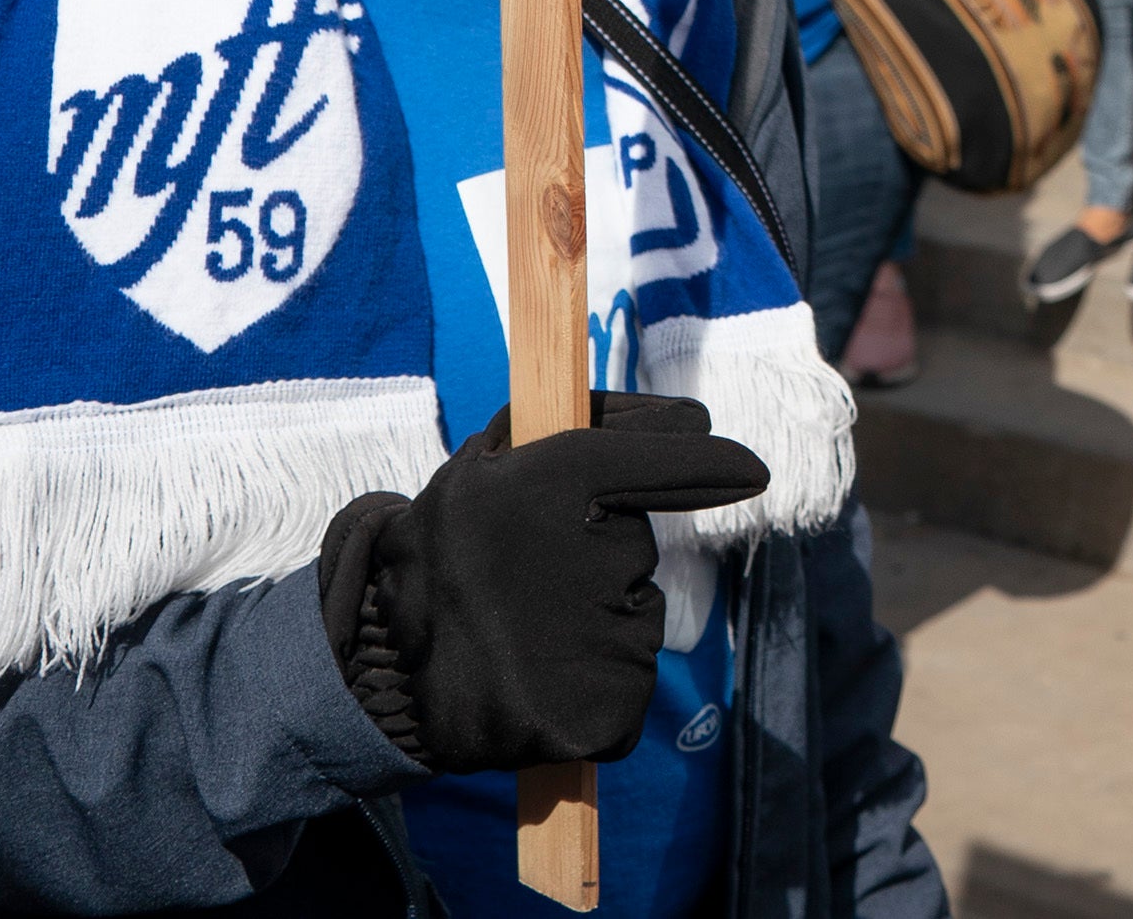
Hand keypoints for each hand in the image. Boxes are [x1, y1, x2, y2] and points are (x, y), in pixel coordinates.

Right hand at [317, 392, 770, 774]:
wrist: (380, 686)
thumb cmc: (436, 566)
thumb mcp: (473, 477)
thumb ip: (554, 444)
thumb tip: (687, 423)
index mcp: (540, 485)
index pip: (645, 459)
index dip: (702, 463)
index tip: (752, 471)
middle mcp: (578, 557)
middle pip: (631, 544)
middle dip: (594, 555)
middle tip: (524, 578)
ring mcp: (596, 638)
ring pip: (632, 612)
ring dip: (593, 618)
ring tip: (519, 633)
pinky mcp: (607, 708)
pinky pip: (628, 675)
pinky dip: (596, 676)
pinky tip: (539, 675)